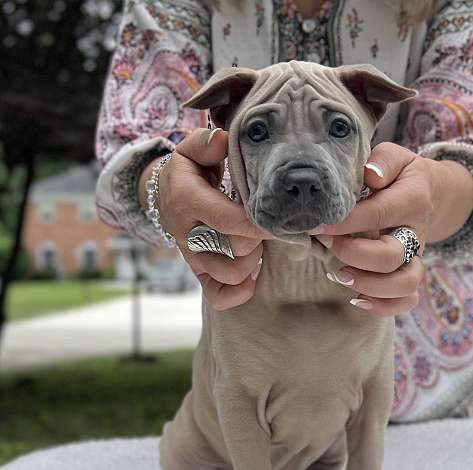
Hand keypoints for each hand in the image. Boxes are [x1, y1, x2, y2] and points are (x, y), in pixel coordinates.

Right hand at [140, 128, 270, 309]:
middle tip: (264, 223)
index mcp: (187, 201)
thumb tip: (223, 141)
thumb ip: (206, 143)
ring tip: (256, 243)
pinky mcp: (199, 274)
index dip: (258, 222)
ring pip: (231, 274)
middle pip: (236, 248)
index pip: (228, 220)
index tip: (279, 216)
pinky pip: (219, 296)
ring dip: (253, 261)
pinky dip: (241, 291)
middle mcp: (188, 234)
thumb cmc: (188, 173)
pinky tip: (252, 273)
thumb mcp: (191, 150)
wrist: (164, 199)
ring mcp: (193, 258)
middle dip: (258, 237)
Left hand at [315, 142, 472, 316]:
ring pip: (405, 283)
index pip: (377, 214)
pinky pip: (408, 300)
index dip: (345, 223)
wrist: (430, 193)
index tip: (317, 225)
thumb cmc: (400, 175)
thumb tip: (370, 176)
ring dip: (369, 285)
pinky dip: (384, 307)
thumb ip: (382, 161)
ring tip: (339, 275)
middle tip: (325, 245)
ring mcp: (415, 256)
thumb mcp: (394, 156)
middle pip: (391, 256)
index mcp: (411, 199)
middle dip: (353, 255)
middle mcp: (416, 232)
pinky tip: (356, 300)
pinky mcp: (411, 272)